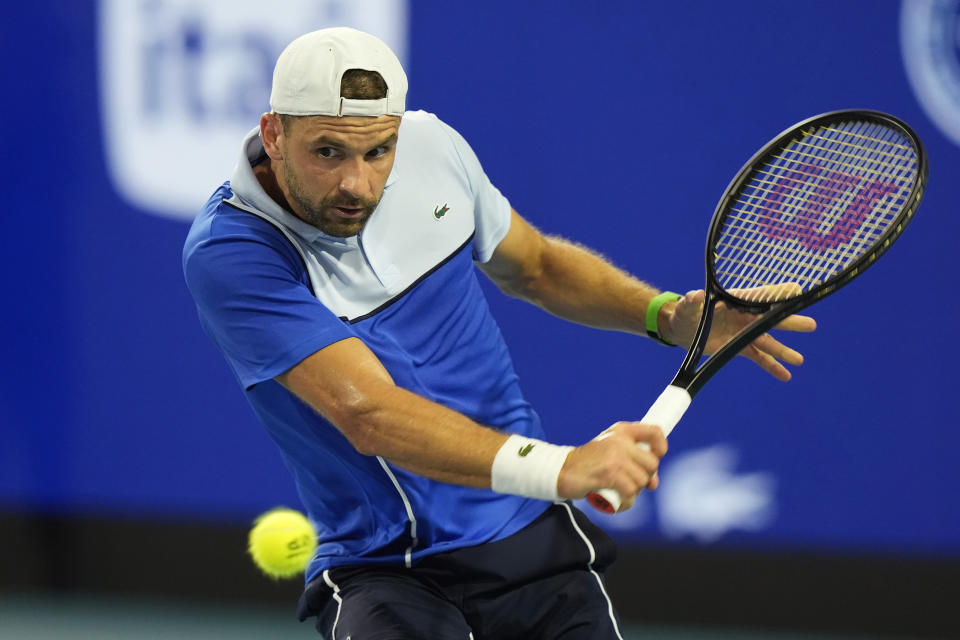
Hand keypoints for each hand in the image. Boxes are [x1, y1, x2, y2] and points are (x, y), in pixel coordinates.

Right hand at [557, 422, 667, 512]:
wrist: (560, 471)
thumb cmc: (588, 464)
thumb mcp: (610, 452)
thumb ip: (633, 461)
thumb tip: (654, 482)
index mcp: (621, 431)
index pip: (655, 432)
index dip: (661, 447)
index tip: (656, 458)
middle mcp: (620, 440)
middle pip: (652, 463)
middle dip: (644, 478)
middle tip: (628, 483)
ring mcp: (615, 456)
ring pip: (642, 481)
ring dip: (632, 493)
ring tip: (617, 492)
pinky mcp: (610, 473)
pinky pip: (631, 493)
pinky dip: (625, 502)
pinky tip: (614, 501)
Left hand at [662, 286, 816, 380]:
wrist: (682, 329)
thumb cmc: (685, 311)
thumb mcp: (686, 306)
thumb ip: (691, 301)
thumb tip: (696, 295)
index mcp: (735, 301)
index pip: (759, 296)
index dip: (777, 293)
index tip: (796, 291)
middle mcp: (744, 317)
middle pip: (770, 319)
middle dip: (790, 323)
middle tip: (811, 325)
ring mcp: (743, 333)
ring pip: (767, 342)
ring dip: (783, 352)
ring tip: (799, 360)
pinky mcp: (739, 348)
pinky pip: (758, 358)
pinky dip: (771, 367)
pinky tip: (785, 375)